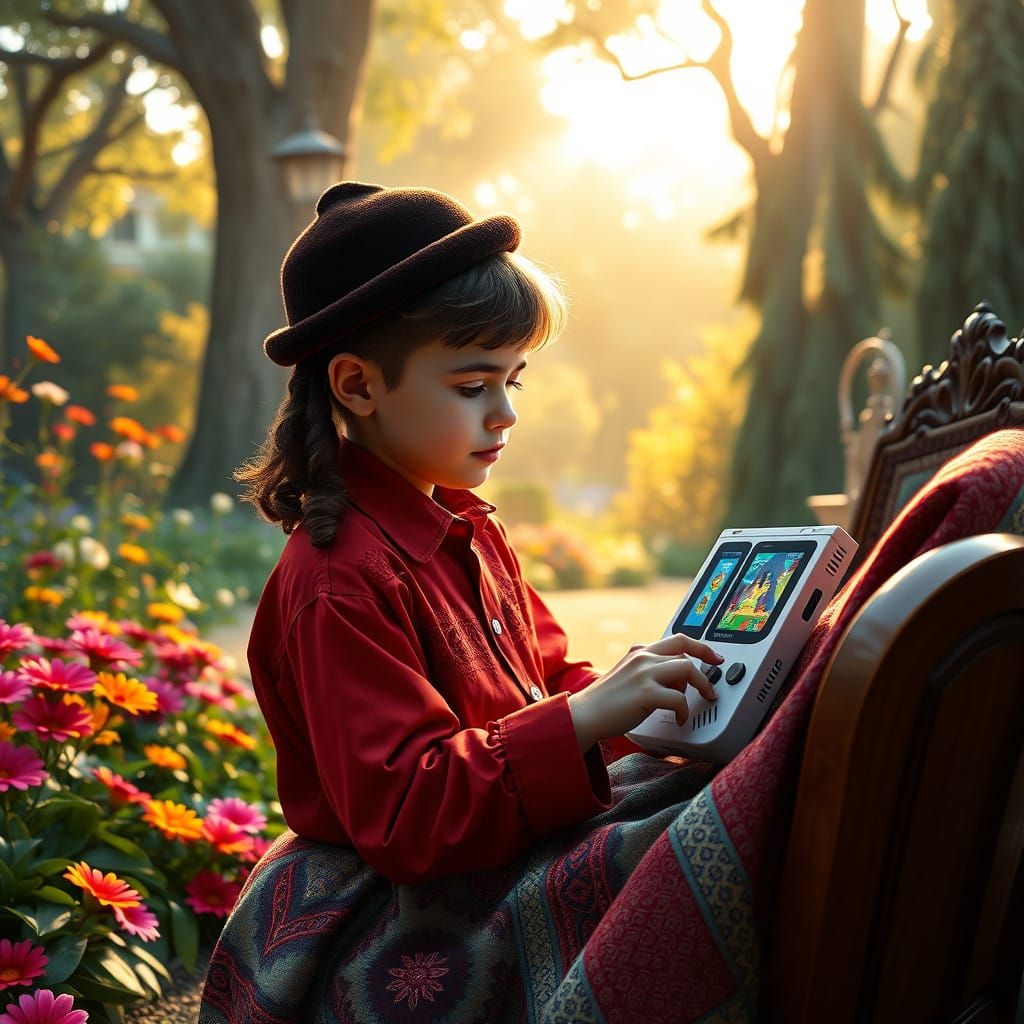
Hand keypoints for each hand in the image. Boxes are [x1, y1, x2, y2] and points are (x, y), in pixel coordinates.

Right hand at [567, 634, 722, 752]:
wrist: (585, 714)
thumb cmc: (606, 702)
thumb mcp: (628, 676)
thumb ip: (650, 672)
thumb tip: (677, 681)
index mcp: (640, 651)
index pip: (677, 639)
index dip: (700, 646)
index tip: (713, 656)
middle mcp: (643, 657)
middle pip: (685, 649)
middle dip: (707, 662)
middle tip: (714, 682)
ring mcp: (644, 673)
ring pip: (687, 669)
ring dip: (701, 686)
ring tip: (703, 699)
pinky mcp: (646, 693)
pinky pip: (679, 698)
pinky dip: (684, 710)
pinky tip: (680, 718)